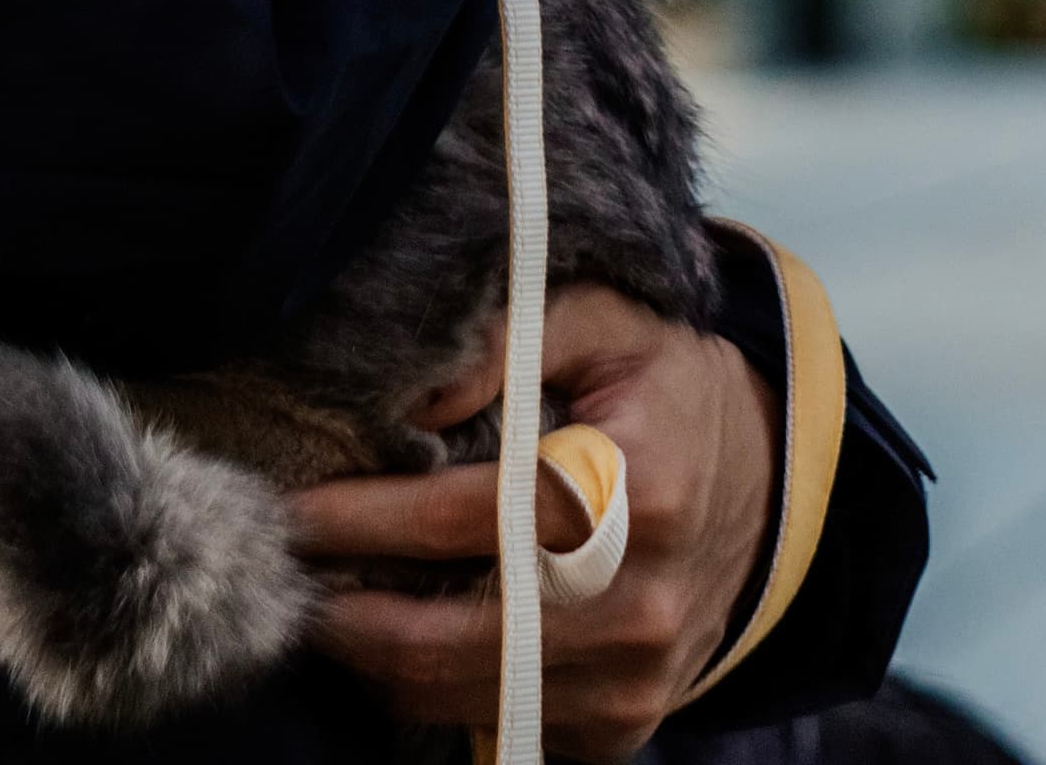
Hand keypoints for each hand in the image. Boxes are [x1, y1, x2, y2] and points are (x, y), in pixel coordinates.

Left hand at [291, 285, 779, 762]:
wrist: (758, 489)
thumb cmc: (661, 391)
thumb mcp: (607, 321)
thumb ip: (512, 331)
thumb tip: (418, 396)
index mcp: (637, 492)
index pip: (468, 521)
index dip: (369, 518)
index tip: (297, 508)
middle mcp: (638, 606)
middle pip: (451, 638)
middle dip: (350, 609)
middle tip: (287, 570)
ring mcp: (632, 682)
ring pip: (463, 696)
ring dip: (379, 656)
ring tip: (330, 599)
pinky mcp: (620, 728)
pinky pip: (501, 725)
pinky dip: (436, 688)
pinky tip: (405, 631)